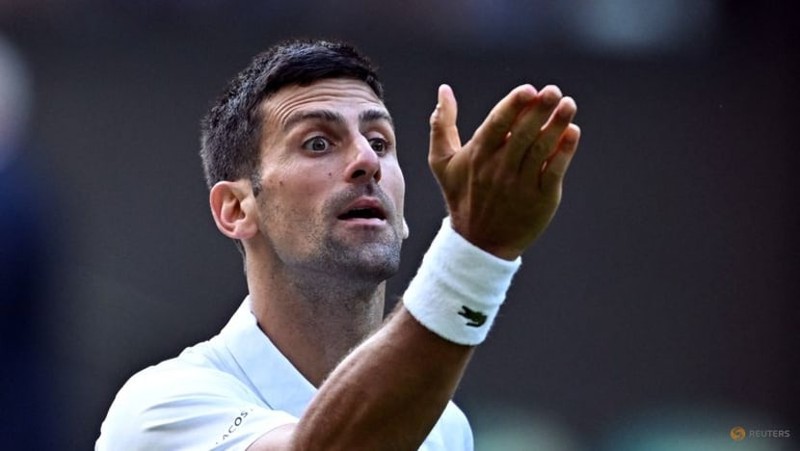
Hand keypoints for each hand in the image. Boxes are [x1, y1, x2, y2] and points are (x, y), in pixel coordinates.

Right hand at [428, 84, 580, 259]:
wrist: (480, 242)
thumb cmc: (462, 195)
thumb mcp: (442, 163)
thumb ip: (441, 125)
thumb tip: (444, 90)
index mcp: (478, 155)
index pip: (498, 124)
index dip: (514, 105)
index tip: (529, 89)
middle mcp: (499, 169)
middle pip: (523, 134)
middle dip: (540, 110)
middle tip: (554, 91)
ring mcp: (520, 185)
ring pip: (541, 150)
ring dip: (557, 125)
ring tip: (569, 105)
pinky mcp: (540, 199)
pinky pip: (554, 172)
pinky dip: (564, 152)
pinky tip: (573, 133)